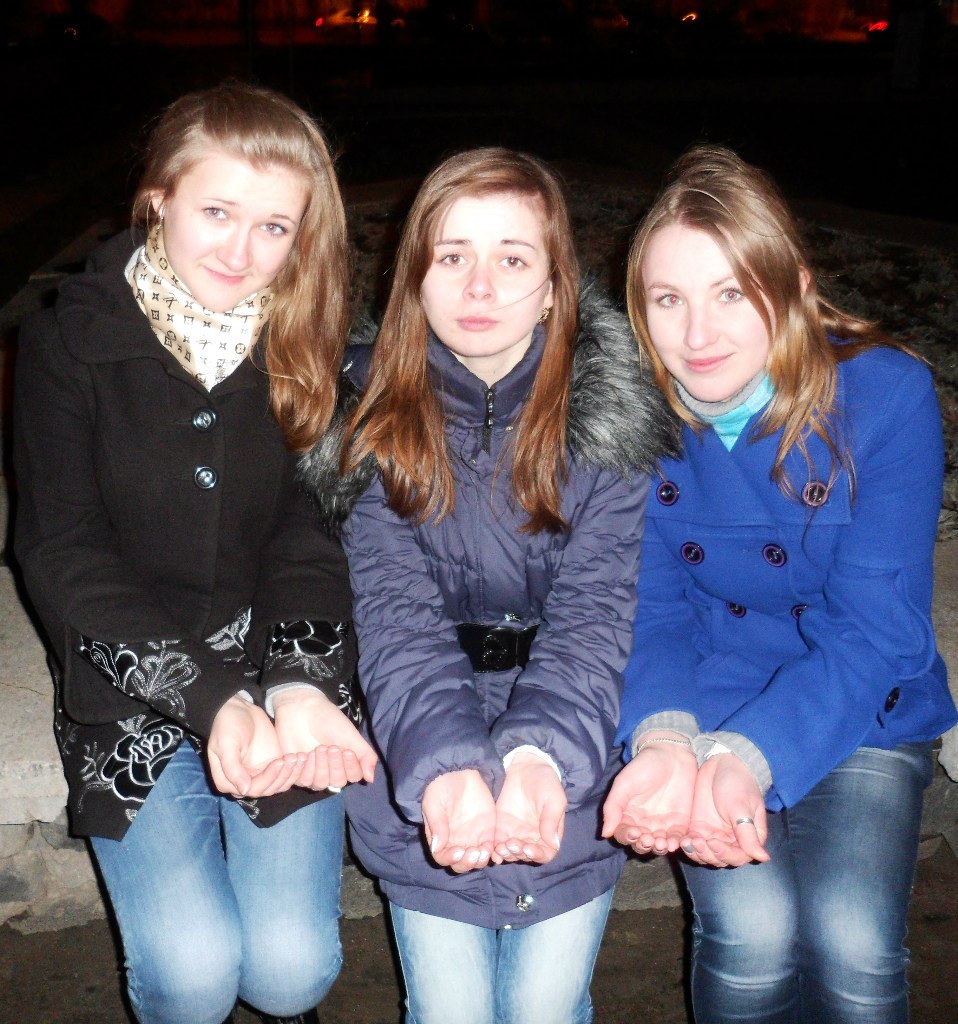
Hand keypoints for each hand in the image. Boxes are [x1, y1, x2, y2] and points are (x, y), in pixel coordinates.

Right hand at [207, 695, 306, 798]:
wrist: (238, 708)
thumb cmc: (227, 725)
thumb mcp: (226, 744)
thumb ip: (232, 767)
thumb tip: (244, 790)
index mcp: (228, 781)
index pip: (252, 790)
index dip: (267, 779)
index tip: (279, 761)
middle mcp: (244, 782)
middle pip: (268, 789)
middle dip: (282, 775)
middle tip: (293, 757)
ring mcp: (260, 774)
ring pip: (279, 784)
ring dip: (291, 773)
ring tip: (299, 757)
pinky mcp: (272, 765)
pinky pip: (285, 774)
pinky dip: (295, 769)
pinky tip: (301, 757)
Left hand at [272, 688, 377, 790]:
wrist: (301, 710)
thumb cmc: (328, 720)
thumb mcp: (350, 735)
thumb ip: (364, 755)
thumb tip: (371, 778)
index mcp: (346, 761)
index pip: (353, 776)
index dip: (350, 766)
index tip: (346, 751)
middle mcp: (331, 771)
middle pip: (337, 782)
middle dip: (333, 765)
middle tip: (328, 747)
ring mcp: (313, 773)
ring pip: (320, 784)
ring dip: (318, 766)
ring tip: (315, 749)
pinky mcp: (296, 772)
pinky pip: (301, 781)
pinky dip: (302, 768)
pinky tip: (301, 754)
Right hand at [422, 770, 495, 872]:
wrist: (458, 771)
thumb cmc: (441, 787)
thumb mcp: (434, 803)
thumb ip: (437, 824)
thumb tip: (437, 846)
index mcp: (440, 838)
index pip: (443, 857)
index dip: (449, 859)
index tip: (457, 852)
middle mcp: (456, 842)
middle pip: (461, 864)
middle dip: (467, 863)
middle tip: (473, 853)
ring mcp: (472, 838)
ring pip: (476, 860)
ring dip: (480, 860)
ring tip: (483, 851)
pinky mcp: (487, 832)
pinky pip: (490, 848)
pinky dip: (492, 852)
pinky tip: (494, 848)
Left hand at [492, 753, 565, 864]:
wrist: (526, 765)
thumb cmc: (546, 781)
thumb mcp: (554, 798)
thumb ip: (552, 820)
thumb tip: (553, 843)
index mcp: (548, 833)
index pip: (545, 853)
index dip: (537, 855)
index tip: (528, 848)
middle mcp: (532, 837)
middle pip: (525, 856)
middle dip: (518, 854)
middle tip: (510, 844)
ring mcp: (515, 833)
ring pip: (511, 853)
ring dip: (506, 854)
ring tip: (500, 847)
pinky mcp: (500, 827)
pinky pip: (498, 843)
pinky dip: (495, 850)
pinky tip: (491, 848)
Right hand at [602, 739, 696, 854]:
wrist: (672, 754)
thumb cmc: (643, 766)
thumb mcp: (624, 784)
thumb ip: (613, 807)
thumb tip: (604, 833)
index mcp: (627, 815)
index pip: (623, 834)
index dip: (627, 837)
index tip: (634, 833)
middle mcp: (643, 824)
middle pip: (641, 844)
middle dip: (644, 845)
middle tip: (649, 840)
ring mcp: (662, 825)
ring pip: (659, 845)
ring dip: (660, 848)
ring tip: (663, 843)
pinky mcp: (680, 824)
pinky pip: (677, 839)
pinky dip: (676, 844)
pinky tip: (676, 842)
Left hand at [682, 754, 769, 867]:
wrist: (722, 763)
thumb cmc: (739, 783)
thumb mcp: (742, 807)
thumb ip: (748, 833)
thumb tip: (763, 858)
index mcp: (747, 839)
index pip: (737, 857)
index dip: (724, 854)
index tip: (713, 842)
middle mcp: (730, 841)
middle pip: (718, 859)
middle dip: (707, 854)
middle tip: (696, 843)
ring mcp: (712, 835)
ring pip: (704, 854)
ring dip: (696, 852)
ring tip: (687, 842)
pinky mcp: (698, 828)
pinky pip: (692, 843)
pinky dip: (687, 844)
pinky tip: (681, 840)